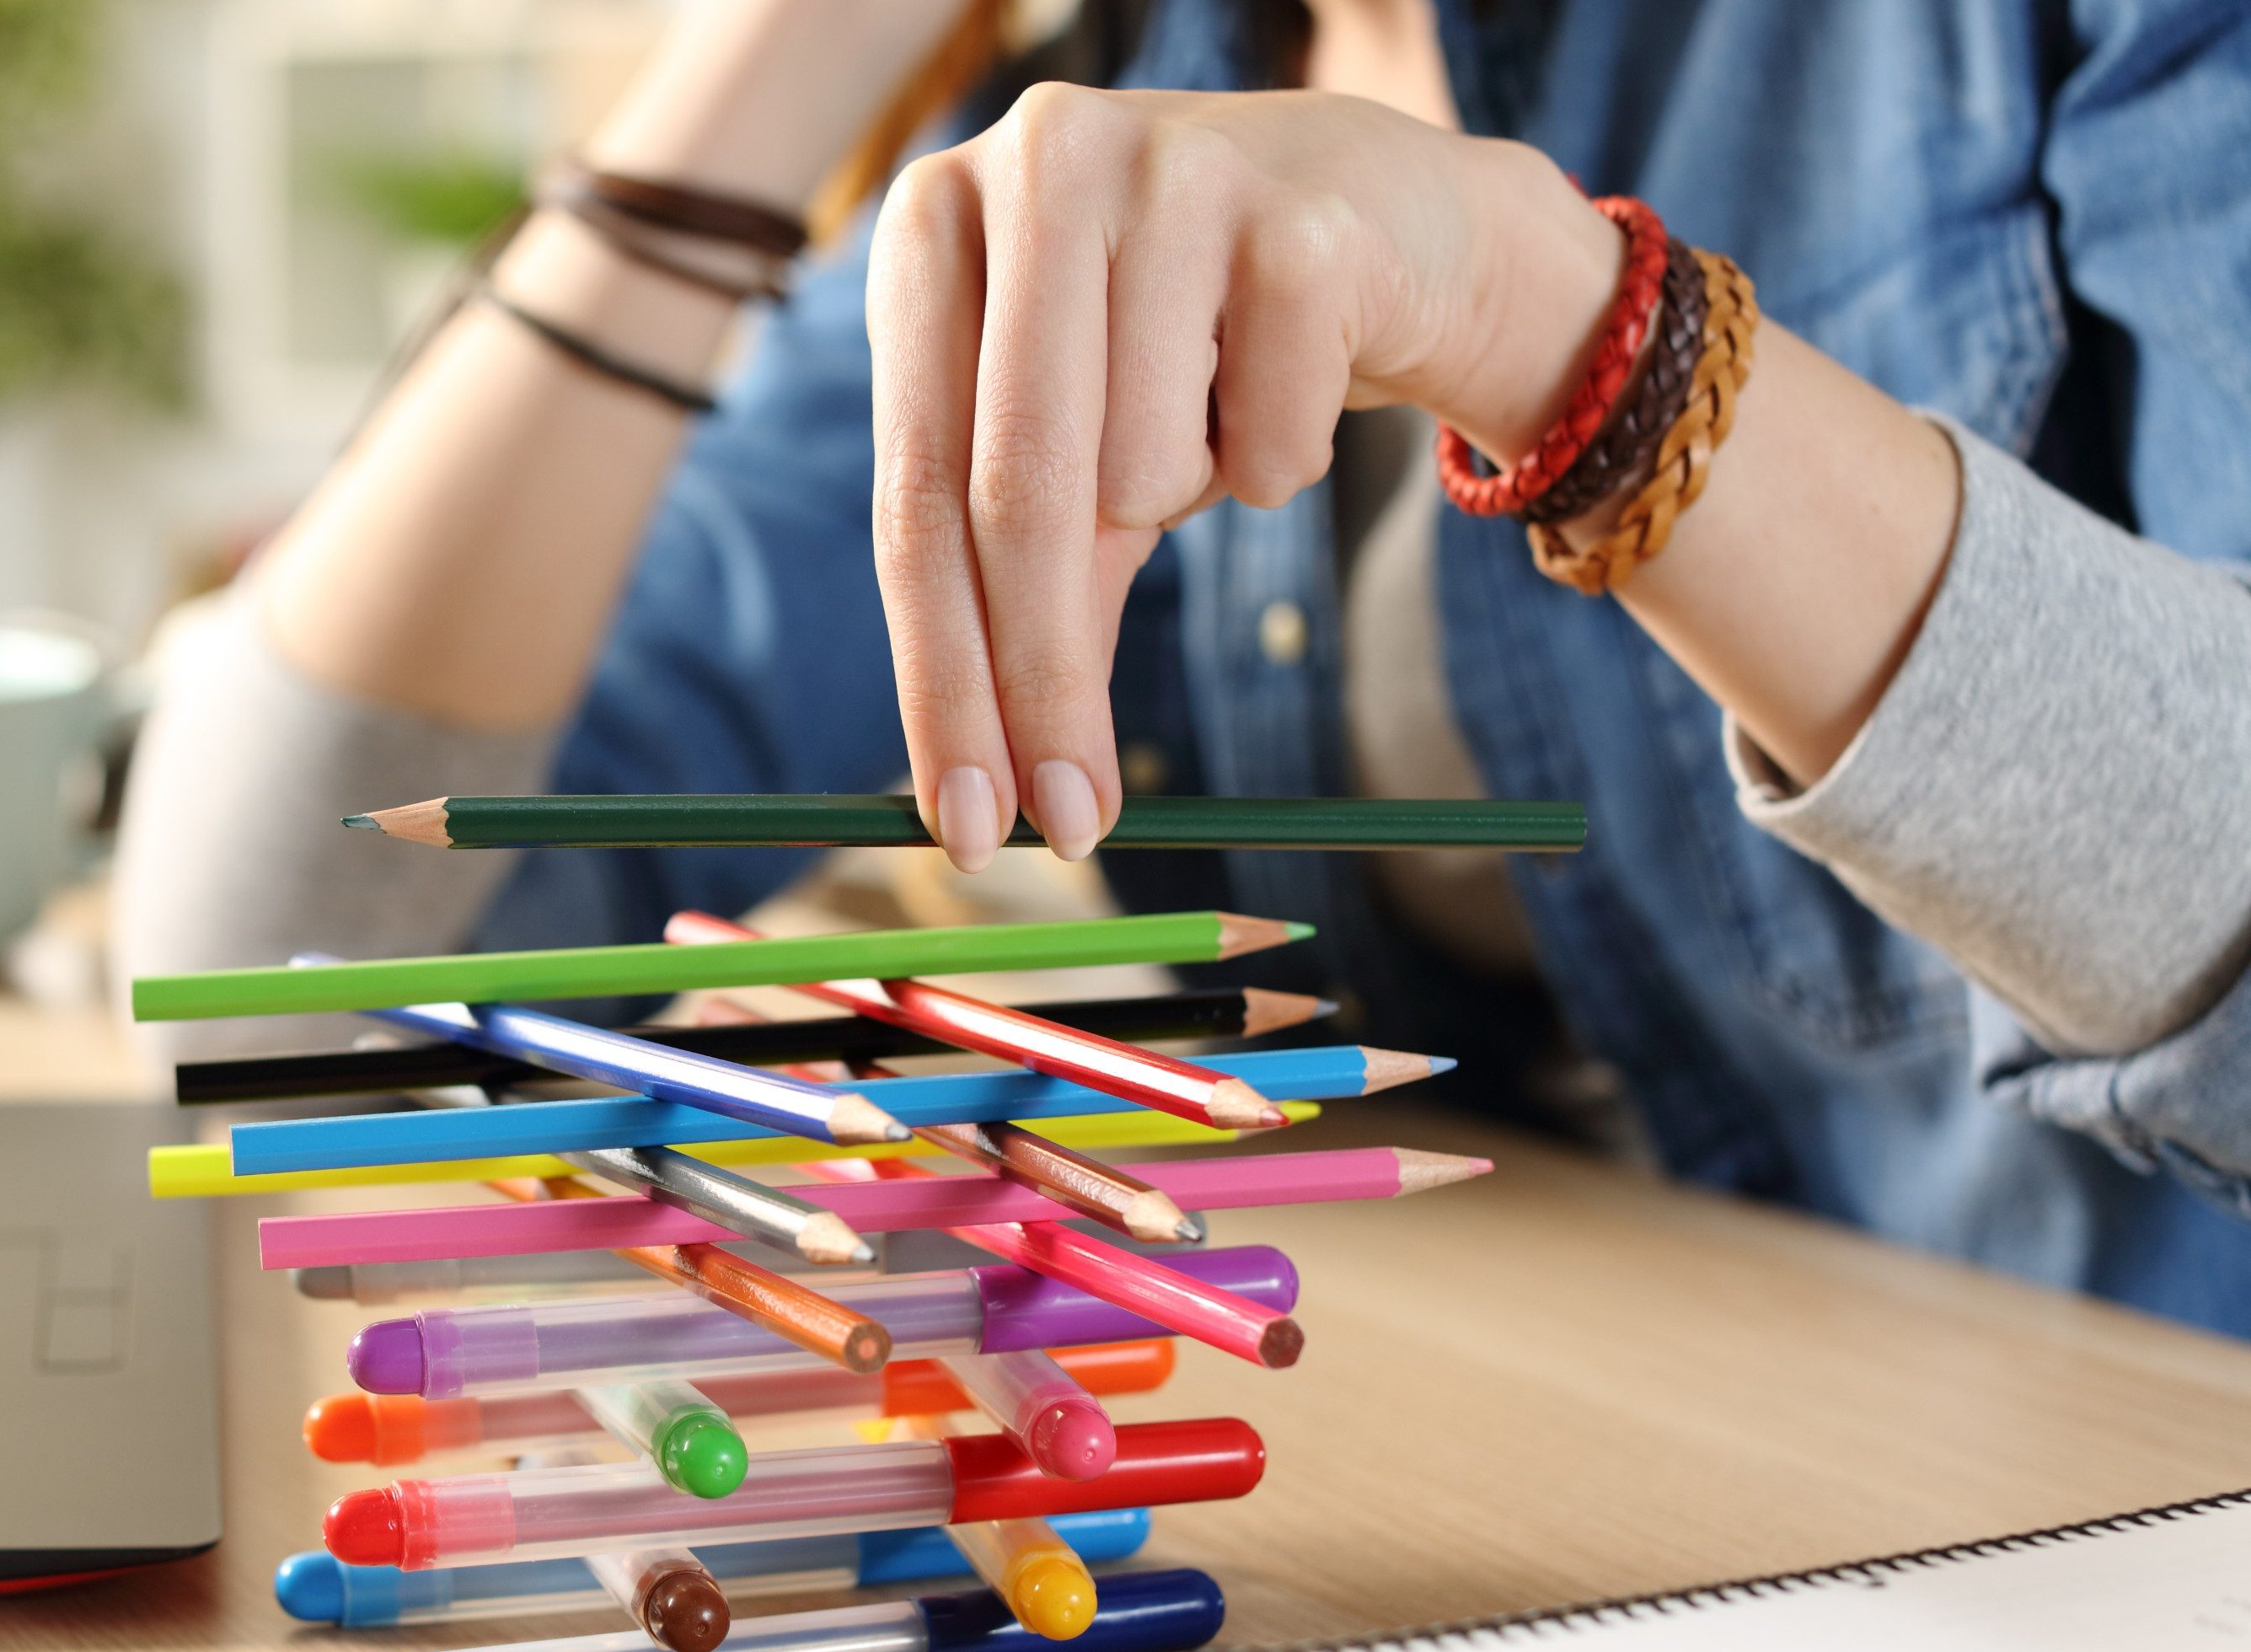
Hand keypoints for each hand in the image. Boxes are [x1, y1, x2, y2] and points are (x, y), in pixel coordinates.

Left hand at [866, 85, 1626, 865]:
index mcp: (932, 228)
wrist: (1396, 225)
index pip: (912, 494)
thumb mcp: (1072, 454)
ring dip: (1190, 499)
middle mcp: (1031, 166)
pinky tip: (1294, 370)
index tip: (967, 825)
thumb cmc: (1193, 354)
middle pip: (1015, 499)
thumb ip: (1009, 597)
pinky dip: (1284, 457)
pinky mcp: (1297, 215)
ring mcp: (1166, 171)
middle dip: (1041, 688)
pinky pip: (1272, 450)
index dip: (939, 677)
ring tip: (1215, 412)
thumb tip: (982, 801)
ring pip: (1146, 477)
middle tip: (1071, 827)